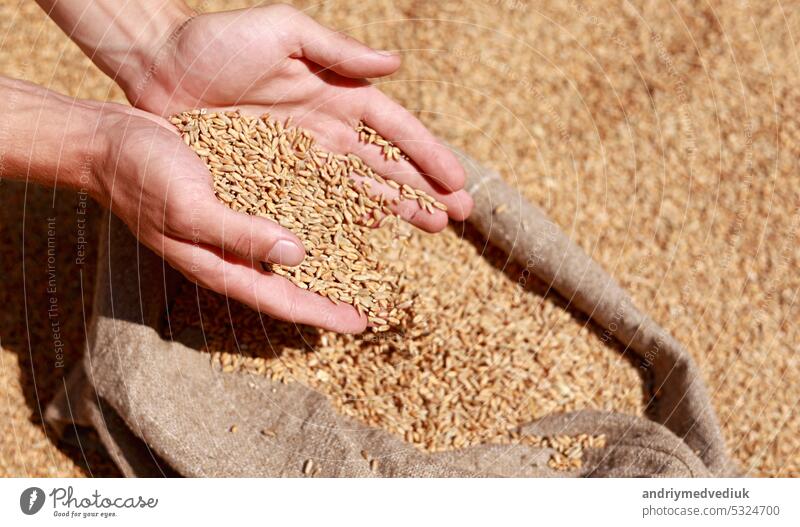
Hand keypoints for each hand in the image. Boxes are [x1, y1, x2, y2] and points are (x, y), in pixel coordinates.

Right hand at [96, 105, 366, 332]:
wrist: (109, 140)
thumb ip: (240, 234)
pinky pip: (281, 208)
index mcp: (220, 265)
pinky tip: (335, 204)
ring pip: (291, 246)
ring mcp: (235, 221)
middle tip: (374, 295)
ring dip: (328, 251)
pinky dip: (310, 212)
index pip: (282, 300)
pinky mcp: (237, 192)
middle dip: (332, 290)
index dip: (323, 313)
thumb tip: (297, 255)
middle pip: (293, 280)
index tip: (361, 323)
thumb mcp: (190, 210)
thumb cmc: (140, 178)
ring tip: (366, 252)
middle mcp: (233, 250)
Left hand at [128, 3, 472, 230]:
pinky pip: (317, 201)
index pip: (394, 127)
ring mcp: (301, 155)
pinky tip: (372, 233)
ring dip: (397, 207)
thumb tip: (396, 64)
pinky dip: (347, 217)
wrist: (158, 66)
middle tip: (458, 215)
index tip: (458, 180)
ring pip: (360, 187)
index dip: (428, 153)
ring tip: (431, 226)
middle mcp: (326, 126)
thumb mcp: (283, 32)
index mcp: (335, 91)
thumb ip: (339, 50)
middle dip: (424, 187)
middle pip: (387, 163)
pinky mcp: (272, 177)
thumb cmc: (218, 41)